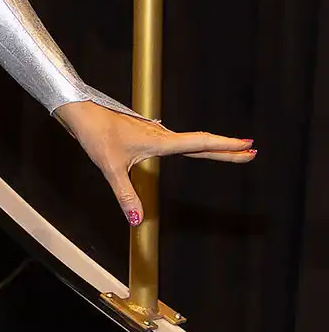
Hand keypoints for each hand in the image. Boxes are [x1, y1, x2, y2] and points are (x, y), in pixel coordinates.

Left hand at [54, 99, 255, 223]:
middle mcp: (161, 135)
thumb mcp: (111, 169)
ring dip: (214, 146)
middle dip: (228, 149)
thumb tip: (137, 220)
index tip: (248, 146)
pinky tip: (195, 149)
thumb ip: (126, 195)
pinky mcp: (146, 135)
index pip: (201, 144)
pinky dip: (195, 146)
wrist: (80, 111)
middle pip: (202, 144)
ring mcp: (154, 134)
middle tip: (252, 151)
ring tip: (234, 150)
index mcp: (160, 141)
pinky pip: (178, 142)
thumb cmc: (96, 134)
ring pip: (192, 142)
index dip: (226, 147)